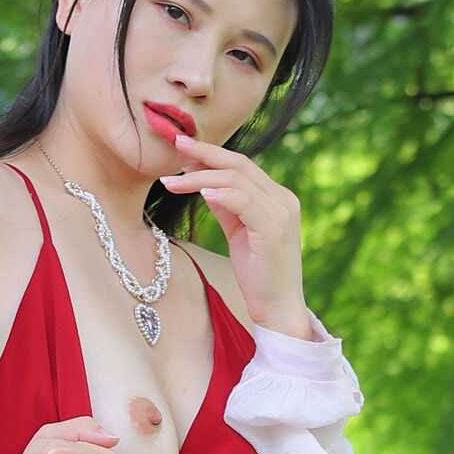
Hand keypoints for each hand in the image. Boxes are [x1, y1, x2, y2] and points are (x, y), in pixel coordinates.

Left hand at [159, 132, 313, 336]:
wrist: (278, 309)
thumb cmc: (258, 275)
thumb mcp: (238, 233)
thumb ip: (226, 207)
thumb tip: (204, 183)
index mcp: (277, 198)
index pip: (242, 166)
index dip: (211, 154)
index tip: (182, 147)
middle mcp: (283, 199)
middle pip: (240, 164)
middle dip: (204, 153)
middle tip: (175, 145)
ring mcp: (281, 212)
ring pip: (237, 180)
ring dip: (199, 177)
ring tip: (170, 180)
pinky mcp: (274, 228)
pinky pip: (243, 201)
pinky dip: (220, 194)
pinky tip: (199, 192)